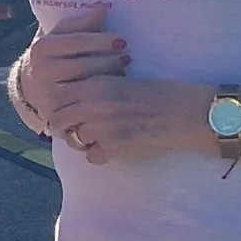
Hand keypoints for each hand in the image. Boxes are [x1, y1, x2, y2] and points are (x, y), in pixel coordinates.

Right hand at [11, 3, 123, 134]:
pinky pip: (84, 105)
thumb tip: (103, 8)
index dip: (100, 41)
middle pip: (82, 66)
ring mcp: (48, 94)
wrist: (32, 86)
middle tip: (128, 57)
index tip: (122, 40)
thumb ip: (80, 23)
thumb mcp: (60, 36)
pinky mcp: (57, 113)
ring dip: (108, 79)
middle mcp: (42, 71)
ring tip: (124, 71)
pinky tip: (114, 91)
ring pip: (85, 87)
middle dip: (108, 61)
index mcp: (42, 47)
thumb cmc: (54, 54)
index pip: (75, 42)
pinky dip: (101, 98)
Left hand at [36, 72, 211, 165]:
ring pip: (73, 140)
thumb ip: (94, 90)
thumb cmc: (156, 95)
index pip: (56, 97)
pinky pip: (92, 157)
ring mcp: (101, 126)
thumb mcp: (120, 83)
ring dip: (83, 142)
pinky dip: (101, 155)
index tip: (68, 112)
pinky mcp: (113, 147)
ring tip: (101, 139)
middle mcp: (93, 104)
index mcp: (94, 84)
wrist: (183, 113)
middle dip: (64, 128)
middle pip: (57, 120)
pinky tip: (116, 148)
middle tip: (78, 131)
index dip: (59, 107)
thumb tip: (72, 103)